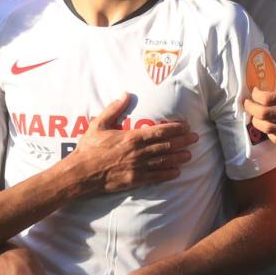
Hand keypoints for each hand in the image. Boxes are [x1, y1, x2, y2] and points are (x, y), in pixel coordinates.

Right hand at [73, 93, 198, 192]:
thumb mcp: (99, 124)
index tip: (185, 126)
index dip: (175, 128)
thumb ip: (114, 109)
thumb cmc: (89, 148)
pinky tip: (176, 172)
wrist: (81, 173)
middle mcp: (138, 152)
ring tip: (190, 155)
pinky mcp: (134, 180)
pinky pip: (155, 177)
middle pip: (166, 146)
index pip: (159, 131)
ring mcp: (137, 167)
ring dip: (178, 157)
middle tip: (195, 139)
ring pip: (164, 161)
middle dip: (182, 141)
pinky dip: (167, 174)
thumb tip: (125, 94)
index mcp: (131, 137)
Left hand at [244, 39, 275, 142]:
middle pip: (264, 116)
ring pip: (270, 129)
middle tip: (246, 103)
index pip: (267, 99)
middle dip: (251, 109)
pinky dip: (270, 133)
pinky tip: (269, 125)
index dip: (255, 96)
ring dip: (258, 122)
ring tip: (255, 114)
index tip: (254, 91)